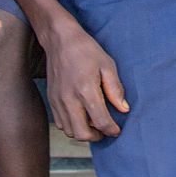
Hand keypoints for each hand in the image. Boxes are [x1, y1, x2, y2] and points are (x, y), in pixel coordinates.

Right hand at [44, 21, 128, 140]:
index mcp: (86, 90)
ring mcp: (58, 101)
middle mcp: (69, 99)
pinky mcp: (52, 100)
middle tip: (106, 129)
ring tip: (94, 123)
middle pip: (82, 134)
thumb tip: (124, 109)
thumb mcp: (107, 65)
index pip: (100, 121)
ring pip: (69, 132)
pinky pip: (60, 124)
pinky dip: (72, 126)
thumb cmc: (86, 50)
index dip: (112, 130)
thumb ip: (115, 89)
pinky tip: (81, 116)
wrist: (60, 40)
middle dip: (97, 136)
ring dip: (83, 132)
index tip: (117, 130)